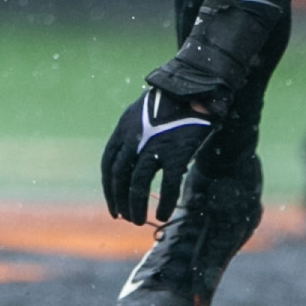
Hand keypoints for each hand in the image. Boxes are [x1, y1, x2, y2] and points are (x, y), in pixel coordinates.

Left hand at [102, 0, 279, 224]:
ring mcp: (154, 146)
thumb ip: (139, 133)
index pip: (109, 164)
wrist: (196, 84)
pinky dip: (164, 202)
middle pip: (119, 177)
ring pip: (137, 185)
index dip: (109, 187)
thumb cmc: (175, 99)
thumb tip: (138, 156)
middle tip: (124, 216)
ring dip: (136, 206)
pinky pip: (167, 186)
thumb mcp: (145, 112)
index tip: (112, 204)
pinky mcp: (176, 152)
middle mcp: (135, 138)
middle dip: (119, 200)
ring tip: (139, 220)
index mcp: (125, 128)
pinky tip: (164, 214)